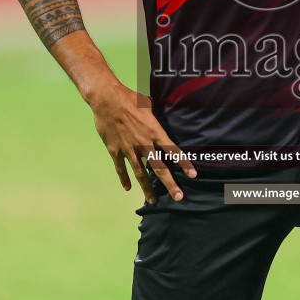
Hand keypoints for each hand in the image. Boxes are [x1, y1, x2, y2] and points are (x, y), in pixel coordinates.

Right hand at [85, 82, 195, 203]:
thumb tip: (163, 114)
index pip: (173, 150)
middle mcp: (143, 143)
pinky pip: (120, 168)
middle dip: (169, 184)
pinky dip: (124, 179)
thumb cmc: (129, 98)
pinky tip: (128, 188)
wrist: (106, 99)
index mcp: (154, 131)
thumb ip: (155, 116)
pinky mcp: (114, 150)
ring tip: (153, 201)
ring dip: (147, 188)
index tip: (192, 175)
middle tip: (178, 197)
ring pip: (140, 173)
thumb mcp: (148, 104)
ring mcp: (128, 148)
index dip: (183, 163)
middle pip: (159, 167)